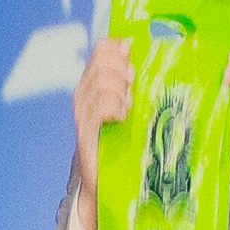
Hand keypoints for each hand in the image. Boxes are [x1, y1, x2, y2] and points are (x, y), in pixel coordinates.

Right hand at [67, 33, 132, 229]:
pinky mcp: (85, 130)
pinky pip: (102, 105)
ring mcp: (82, 111)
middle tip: (132, 92)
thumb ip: (133, 84)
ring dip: (122, 92)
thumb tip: (146, 58)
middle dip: (124, 71)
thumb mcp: (130, 107)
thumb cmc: (123, 143)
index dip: (120, 51)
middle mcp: (83, 93)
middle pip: (103, 59)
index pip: (102, 48)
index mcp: (93, 83)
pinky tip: (122, 119)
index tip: (134, 70)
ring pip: (104, 80)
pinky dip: (115, 108)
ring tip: (128, 109)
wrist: (105, 181)